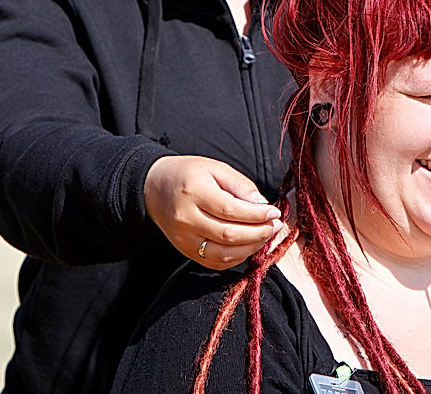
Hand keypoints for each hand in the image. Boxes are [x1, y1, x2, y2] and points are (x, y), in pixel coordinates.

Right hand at [144, 155, 282, 269]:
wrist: (154, 190)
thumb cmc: (189, 175)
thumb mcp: (215, 168)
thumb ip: (241, 186)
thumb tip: (263, 206)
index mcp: (193, 192)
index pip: (230, 210)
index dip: (257, 215)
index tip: (274, 212)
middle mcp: (186, 219)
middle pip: (229, 235)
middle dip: (258, 233)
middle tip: (275, 226)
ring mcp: (183, 240)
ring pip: (224, 254)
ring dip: (251, 248)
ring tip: (266, 235)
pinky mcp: (185, 252)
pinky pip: (216, 263)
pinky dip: (237, 258)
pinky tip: (249, 245)